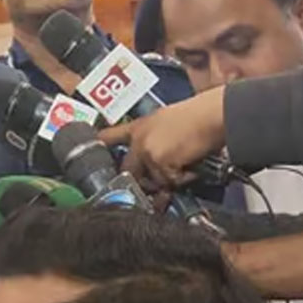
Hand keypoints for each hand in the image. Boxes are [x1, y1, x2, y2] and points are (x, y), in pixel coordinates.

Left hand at [97, 85, 225, 187]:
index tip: (89, 150)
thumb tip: (155, 159)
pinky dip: (184, 179)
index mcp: (139, 126)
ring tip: (186, 164)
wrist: (213, 115)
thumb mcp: (166, 121)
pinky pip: (170, 183)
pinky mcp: (159, 163)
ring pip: (154, 180)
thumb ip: (154, 139)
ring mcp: (147, 152)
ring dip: (170, 180)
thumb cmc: (198, 115)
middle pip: (128, 170)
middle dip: (140, 181)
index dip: (98, 144)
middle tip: (155, 187)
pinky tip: (192, 165)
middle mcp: (138, 140)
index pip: (110, 136)